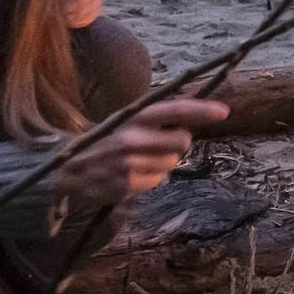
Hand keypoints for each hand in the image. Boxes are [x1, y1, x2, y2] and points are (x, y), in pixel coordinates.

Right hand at [52, 98, 228, 210]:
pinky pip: (158, 182)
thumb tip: (190, 124)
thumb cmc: (105, 141)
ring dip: (162, 164)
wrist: (69, 169)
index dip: (201, 110)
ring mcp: (130, 162)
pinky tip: (131, 175)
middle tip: (160, 145)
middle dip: (178, 144)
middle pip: (182, 141)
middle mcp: (133, 137)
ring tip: (139, 161)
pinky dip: (150, 180)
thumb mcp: (126, 122)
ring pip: (171, 164)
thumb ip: (155, 122)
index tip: (224, 111)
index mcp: (134, 117)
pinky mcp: (127, 184)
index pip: (174, 109)